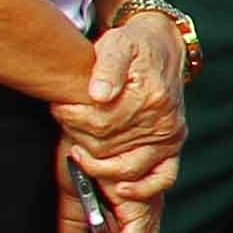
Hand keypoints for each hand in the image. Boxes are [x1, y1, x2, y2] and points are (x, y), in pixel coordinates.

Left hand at [72, 12, 188, 203]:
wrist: (162, 47)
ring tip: (79, 150)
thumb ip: (107, 66)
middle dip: (79, 139)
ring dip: (97, 164)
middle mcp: (163, 121)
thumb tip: (98, 94)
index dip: (73, 119)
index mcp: (150, 97)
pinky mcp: (173, 145)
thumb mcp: (117, 44)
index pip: (101, 123)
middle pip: (109, 148)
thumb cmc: (134, 46)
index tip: (59, 109)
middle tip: (66, 125)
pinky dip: (142, 188)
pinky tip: (119, 188)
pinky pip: (163, 178)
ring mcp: (170, 137)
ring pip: (127, 168)